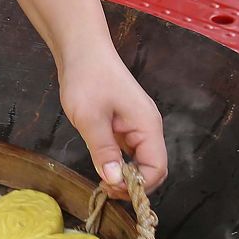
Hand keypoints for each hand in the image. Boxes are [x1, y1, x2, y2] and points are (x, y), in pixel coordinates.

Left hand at [59, 46, 168, 196]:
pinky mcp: (125, 125)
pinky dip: (119, 163)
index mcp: (148, 126)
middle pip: (152, 168)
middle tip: (105, 188)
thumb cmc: (87, 79)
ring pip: (140, 161)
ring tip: (102, 180)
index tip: (110, 188)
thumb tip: (115, 181)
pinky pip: (129, 152)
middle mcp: (148, 128)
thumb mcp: (91, 118)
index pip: (157, 169)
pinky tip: (103, 165)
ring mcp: (137, 126)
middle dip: (133, 184)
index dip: (137, 186)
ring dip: (125, 175)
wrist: (81, 50)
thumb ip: (104, 151)